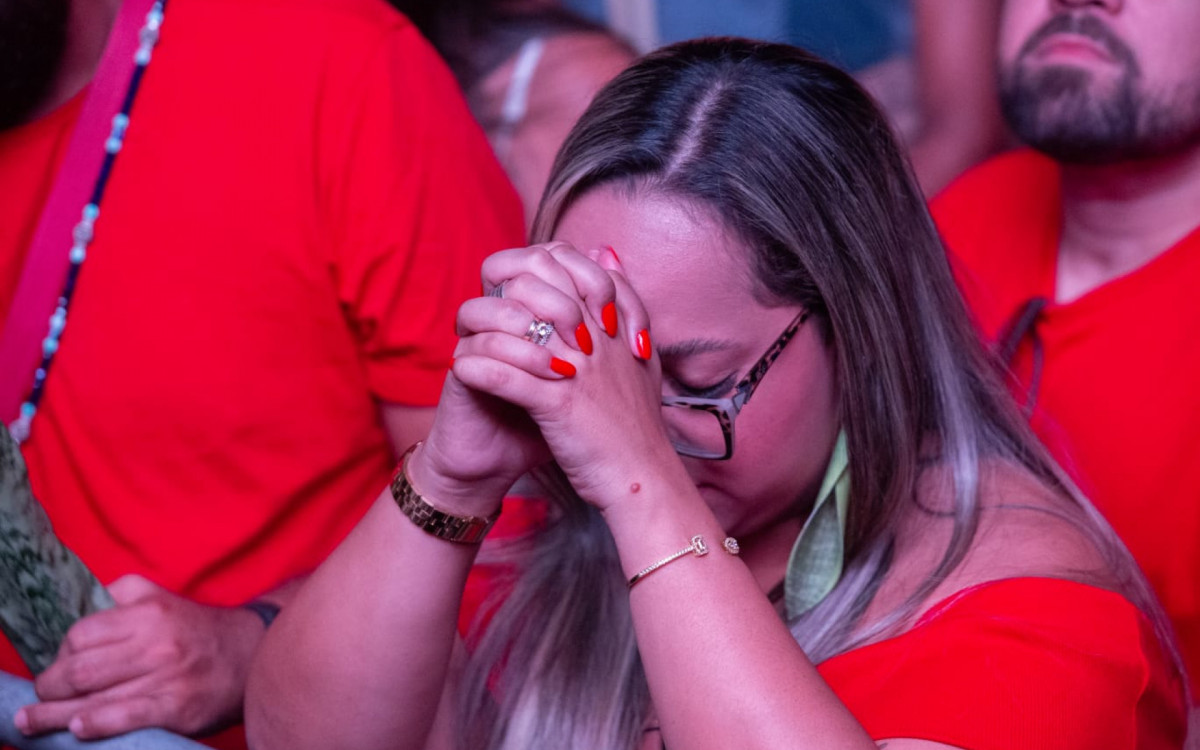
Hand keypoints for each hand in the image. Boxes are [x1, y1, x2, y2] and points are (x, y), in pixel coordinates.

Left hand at [15, 575, 264, 738]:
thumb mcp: (163, 597)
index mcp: (149, 614)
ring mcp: (166, 678)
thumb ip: (122, 595)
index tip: (58, 664)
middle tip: (43, 696)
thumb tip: (81, 605)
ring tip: (33, 721)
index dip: (60, 653)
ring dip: (54, 716)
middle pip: (79, 670)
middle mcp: (156, 644)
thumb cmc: (198, 630)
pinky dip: (96, 725)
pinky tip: (78, 729)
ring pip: (94, 699)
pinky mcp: (176, 708)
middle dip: (49, 688)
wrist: (253, 653)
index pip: (81, 635)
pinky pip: (125, 718)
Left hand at [453, 243, 681, 509]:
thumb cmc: (636, 421)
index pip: (566, 265)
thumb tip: (604, 250)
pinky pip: (503, 375)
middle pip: (533, 285)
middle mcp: (595, 336)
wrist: (644, 477)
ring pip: (513, 324)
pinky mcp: (558, 404)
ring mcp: (577, 368)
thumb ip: (624, 299)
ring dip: (480, 330)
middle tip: (478, 317)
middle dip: (497, 295)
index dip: (530, 271)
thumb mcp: (637, 352)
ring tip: (464, 342)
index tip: (512, 295)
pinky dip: (477, 369)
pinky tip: (461, 372)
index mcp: (613, 320)